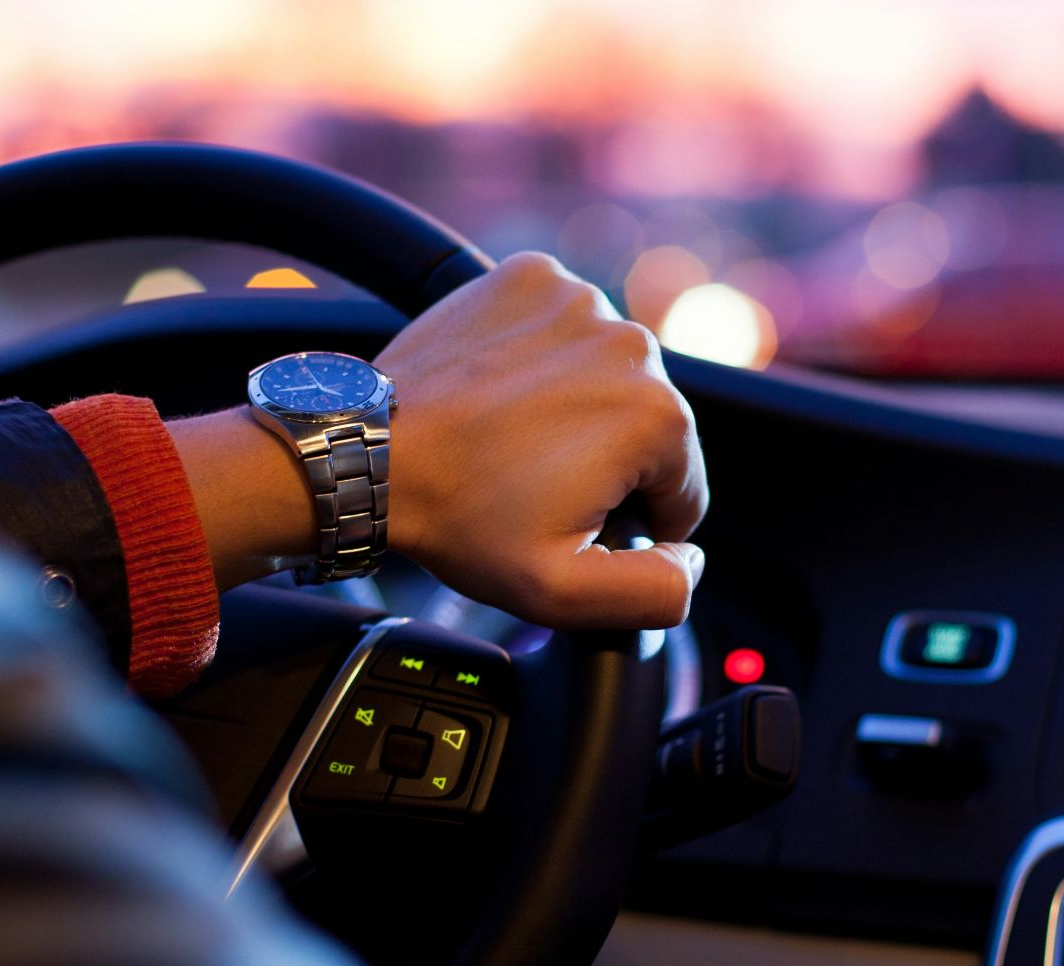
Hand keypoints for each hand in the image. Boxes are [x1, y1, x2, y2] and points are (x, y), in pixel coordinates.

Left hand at [170, 251, 706, 629]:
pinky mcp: (531, 276)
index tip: (569, 520)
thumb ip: (656, 591)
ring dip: (575, 405)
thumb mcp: (563, 592)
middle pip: (647, 424)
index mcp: (658, 417)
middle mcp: (632, 342)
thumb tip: (692, 559)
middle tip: (529, 484)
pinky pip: (561, 325)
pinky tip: (500, 392)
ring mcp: (578, 299)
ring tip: (510, 438)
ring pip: (605, 372)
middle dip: (603, 460)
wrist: (370, 453)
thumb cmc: (459, 518)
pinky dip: (541, 355)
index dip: (631, 521)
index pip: (682, 488)